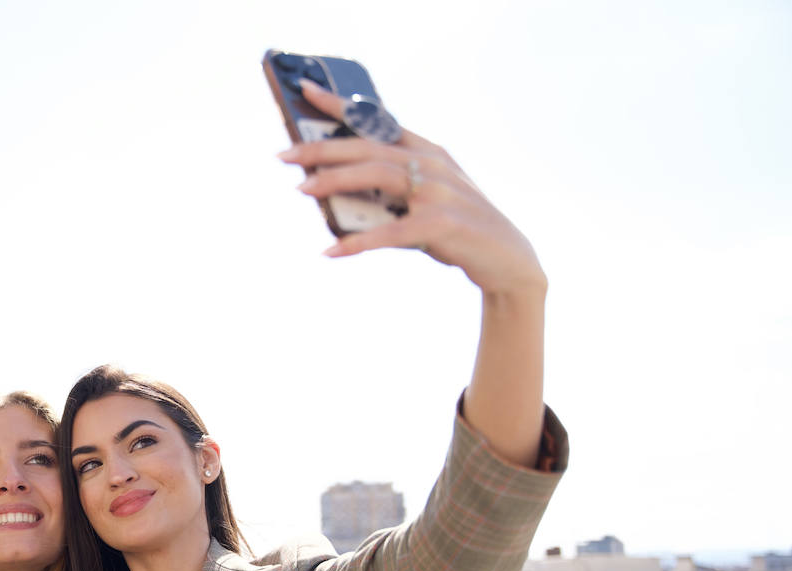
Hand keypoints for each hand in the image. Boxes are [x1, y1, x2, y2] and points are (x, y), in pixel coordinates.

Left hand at [278, 80, 545, 302]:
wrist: (507, 258)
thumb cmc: (454, 227)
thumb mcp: (421, 200)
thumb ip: (385, 191)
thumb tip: (329, 196)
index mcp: (426, 150)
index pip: (378, 120)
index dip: (341, 105)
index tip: (305, 91)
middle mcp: (432, 163)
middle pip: (369, 147)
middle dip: (323, 148)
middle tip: (284, 154)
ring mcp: (439, 192)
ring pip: (378, 177)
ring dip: (335, 182)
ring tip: (301, 189)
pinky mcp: (441, 225)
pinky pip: (391, 232)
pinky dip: (358, 242)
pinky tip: (331, 251)